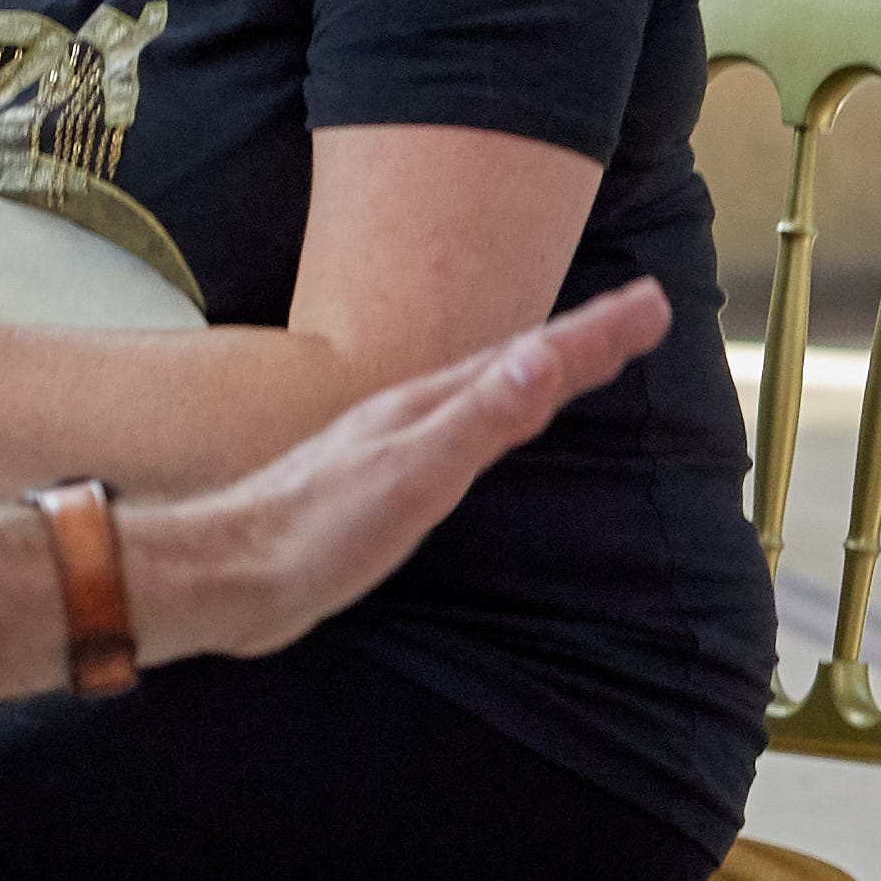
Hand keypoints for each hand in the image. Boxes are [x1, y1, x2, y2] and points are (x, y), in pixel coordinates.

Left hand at [119, 282, 671, 666]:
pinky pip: (464, 431)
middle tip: (643, 313)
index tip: (656, 303)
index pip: (536, 358)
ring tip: (581, 354)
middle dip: (585, 337)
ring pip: (488, 392)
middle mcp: (416, 413)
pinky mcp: (381, 483)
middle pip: (517, 362)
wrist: (224, 577)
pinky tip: (488, 428)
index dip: (599, 334)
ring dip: (543, 368)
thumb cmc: (315, 534)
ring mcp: (397, 444)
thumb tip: (544, 356)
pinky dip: (499, 414)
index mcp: (432, 406)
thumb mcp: (413, 475)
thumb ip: (480, 416)